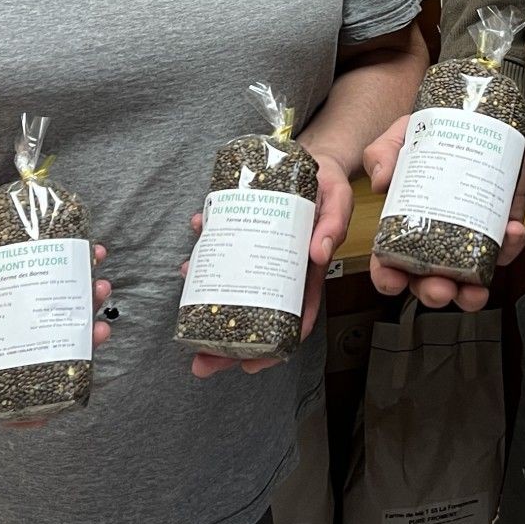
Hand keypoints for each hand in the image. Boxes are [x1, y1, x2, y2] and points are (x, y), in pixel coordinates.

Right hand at [0, 188, 112, 427]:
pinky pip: (62, 270)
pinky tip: (96, 253)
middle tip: (99, 330)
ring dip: (87, 303)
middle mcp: (5, 317)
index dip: (26, 398)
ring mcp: (23, 291)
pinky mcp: (33, 263)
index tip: (55, 409)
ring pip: (60, 308)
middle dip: (77, 342)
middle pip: (44, 342)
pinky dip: (83, 264)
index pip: (2, 374)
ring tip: (101, 287)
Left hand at [184, 149, 351, 379]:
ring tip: (187, 311)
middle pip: (256, 315)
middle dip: (228, 344)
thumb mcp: (337, 199)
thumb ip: (332, 224)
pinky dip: (204, 257)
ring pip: (234, 288)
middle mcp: (280, 269)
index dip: (275, 347)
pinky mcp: (244, 233)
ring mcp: (259, 253)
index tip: (252, 365)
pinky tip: (189, 261)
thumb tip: (319, 253)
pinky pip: (222, 252)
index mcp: (306, 271)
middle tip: (202, 361)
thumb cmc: (327, 184)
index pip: (294, 317)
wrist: (313, 158)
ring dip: (209, 304)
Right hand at [363, 113, 524, 312]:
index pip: (390, 263)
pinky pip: (506, 245)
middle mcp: (436, 238)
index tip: (393, 280)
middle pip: (430, 280)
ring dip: (473, 292)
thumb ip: (384, 153)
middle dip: (435, 292)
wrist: (466, 114)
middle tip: (441, 287)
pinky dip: (510, 246)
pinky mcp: (499, 223)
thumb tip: (382, 180)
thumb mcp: (400, 138)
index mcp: (404, 226)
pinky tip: (511, 232)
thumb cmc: (426, 135)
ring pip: (470, 278)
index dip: (388, 278)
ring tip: (477, 287)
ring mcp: (469, 234)